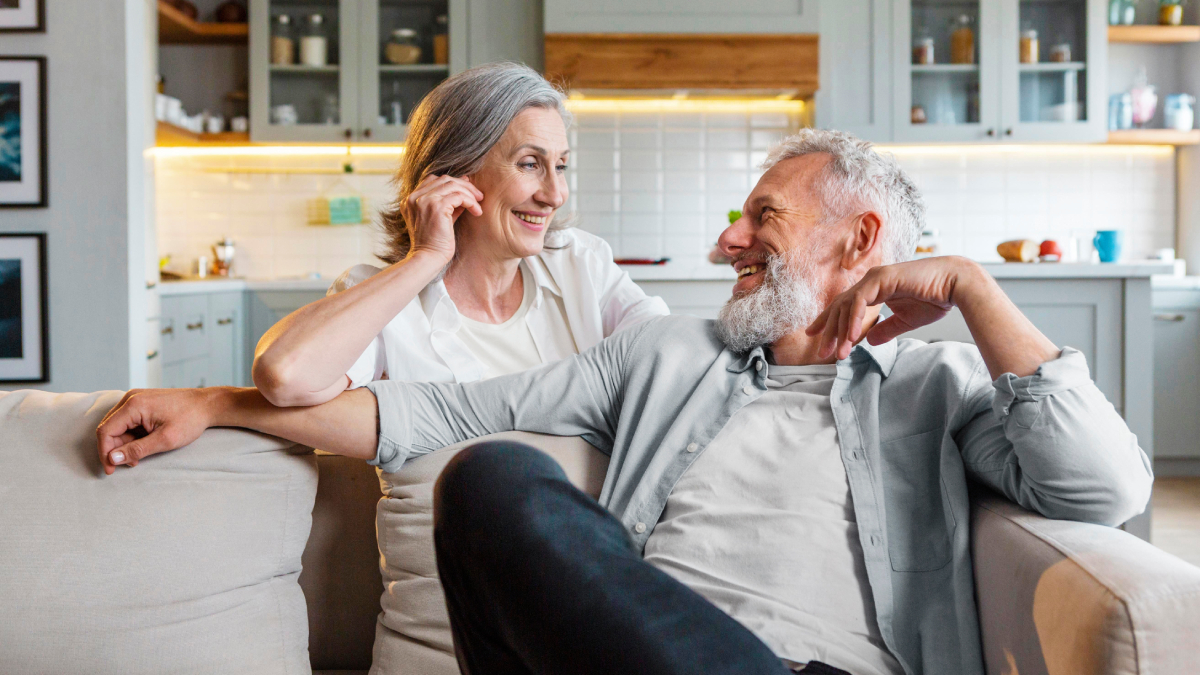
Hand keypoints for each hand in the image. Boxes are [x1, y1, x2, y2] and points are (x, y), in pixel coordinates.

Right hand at [95, 388, 227, 474]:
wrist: (208, 405)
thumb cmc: (190, 419)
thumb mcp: (165, 439)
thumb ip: (137, 449)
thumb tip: (113, 459)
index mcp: (134, 405)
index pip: (106, 431)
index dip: (105, 452)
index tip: (111, 469)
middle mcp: (131, 398)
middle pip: (110, 428)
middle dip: (115, 449)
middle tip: (130, 464)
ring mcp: (136, 399)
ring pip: (118, 426)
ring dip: (124, 444)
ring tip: (139, 457)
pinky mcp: (142, 403)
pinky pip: (128, 422)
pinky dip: (131, 436)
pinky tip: (143, 446)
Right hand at [402, 174, 483, 263]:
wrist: (428, 258)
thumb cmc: (435, 243)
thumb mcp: (440, 218)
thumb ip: (449, 202)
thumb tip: (465, 184)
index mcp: (411, 199)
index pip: (433, 179)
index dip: (452, 182)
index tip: (467, 189)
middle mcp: (414, 197)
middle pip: (444, 179)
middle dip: (464, 186)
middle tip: (478, 196)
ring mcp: (424, 200)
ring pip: (453, 185)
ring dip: (470, 193)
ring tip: (479, 204)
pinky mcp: (436, 206)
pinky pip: (459, 196)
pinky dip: (471, 202)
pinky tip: (477, 212)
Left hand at [806, 256, 983, 360]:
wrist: (956, 285)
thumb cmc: (935, 299)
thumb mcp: (905, 320)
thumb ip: (886, 329)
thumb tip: (870, 341)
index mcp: (874, 288)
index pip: (844, 306)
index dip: (828, 321)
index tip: (814, 336)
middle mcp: (870, 281)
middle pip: (840, 307)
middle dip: (829, 331)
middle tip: (820, 353)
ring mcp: (875, 277)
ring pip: (847, 305)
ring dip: (841, 331)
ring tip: (838, 354)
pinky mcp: (882, 278)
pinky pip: (860, 301)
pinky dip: (854, 319)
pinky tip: (851, 337)